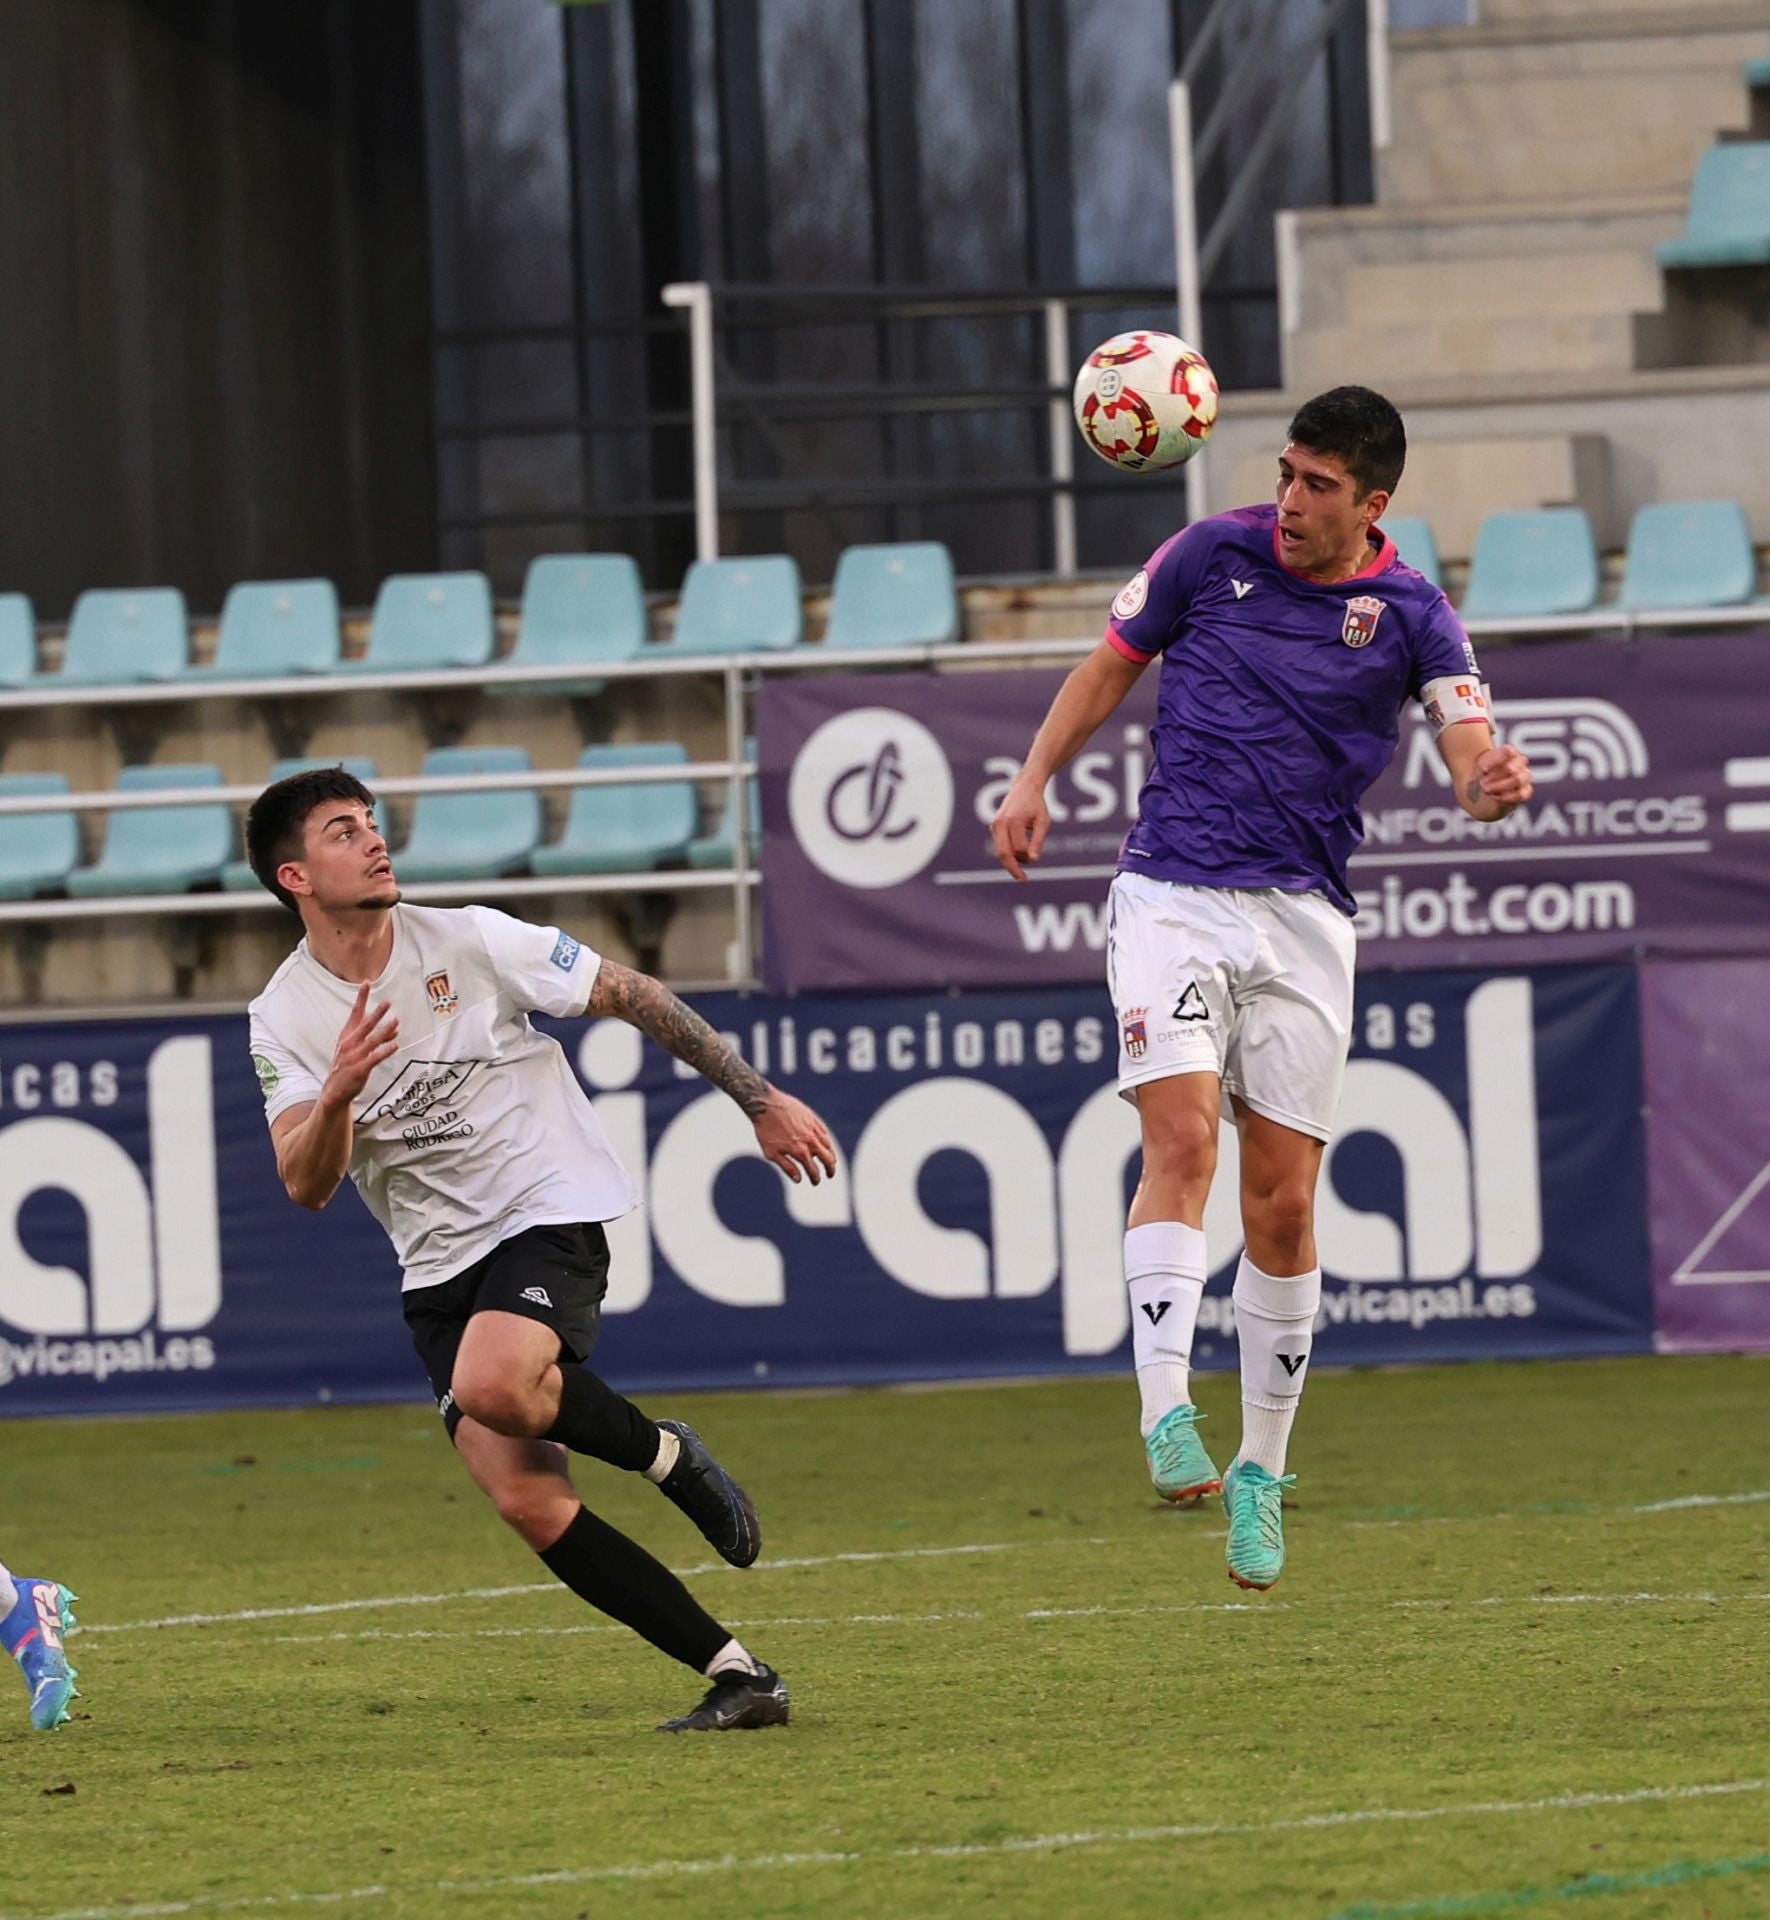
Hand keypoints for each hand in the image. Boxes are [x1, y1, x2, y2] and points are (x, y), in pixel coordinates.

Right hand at [324, 981, 399, 1105]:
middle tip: (387, 1001)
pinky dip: (385, 1050)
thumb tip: (396, 1028)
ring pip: (372, 1040)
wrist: (334, 1091)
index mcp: (346, 1035)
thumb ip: (378, 1038)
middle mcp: (349, 1043)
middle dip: (376, 1013)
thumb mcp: (358, 1049)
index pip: (355, 1013)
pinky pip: (375, 1057)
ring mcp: (354, 1056)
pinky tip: (396, 1045)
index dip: (361, 998)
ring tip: (396, 1020)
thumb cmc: (348, 1066)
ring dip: (384, 1030)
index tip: (366, 983)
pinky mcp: (360, 1069)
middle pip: (365, 1024)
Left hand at [752, 1091, 837, 1184]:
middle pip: (828, 1159)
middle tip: (830, 1174)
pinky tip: (824, 1143)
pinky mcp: (813, 1118)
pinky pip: (824, 1132)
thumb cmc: (766, 1130)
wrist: (766, 1105)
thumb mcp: (772, 1153)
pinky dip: (826, 1141)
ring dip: (830, 1155)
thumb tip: (799, 1180)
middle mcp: (811, 1141)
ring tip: (830, 1160)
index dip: (816, 1179)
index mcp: (801, 1152)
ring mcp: (813, 1129)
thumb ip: (787, 1167)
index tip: (815, 1182)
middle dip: (830, 1169)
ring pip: (828, 1145)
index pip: (814, 1170)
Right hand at [990, 775, 1049, 881]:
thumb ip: (1038, 841)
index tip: (1035, 860)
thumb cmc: (1036, 804)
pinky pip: (1000, 845)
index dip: (1028, 857)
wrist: (1024, 787)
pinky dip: (1008, 854)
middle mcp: (1001, 823)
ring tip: (1022, 869)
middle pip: (1003, 853)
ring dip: (1011, 862)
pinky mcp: (994, 827)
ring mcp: (995, 825)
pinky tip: (1018, 857)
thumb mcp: (1043, 821)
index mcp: (1013, 821)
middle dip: (1013, 869)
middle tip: (1023, 880)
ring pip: (1000, 851)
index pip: (1019, 848)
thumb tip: (1033, 861)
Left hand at [1472, 742, 1532, 810]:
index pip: (1508, 751)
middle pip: (1510, 768)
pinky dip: (1505, 796)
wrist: (1487, 788)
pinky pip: (1520, 794)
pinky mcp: (1526, 791)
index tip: (1483, 769)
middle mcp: (1520, 761)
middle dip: (1493, 777)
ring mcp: (1525, 775)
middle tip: (1482, 783)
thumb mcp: (1480, 766)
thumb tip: (1486, 769)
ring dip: (1498, 786)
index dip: (1494, 761)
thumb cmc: (1484, 772)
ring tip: (1486, 790)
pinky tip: (1494, 796)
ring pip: (1517, 779)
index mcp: (1510, 752)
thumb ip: (1484, 765)